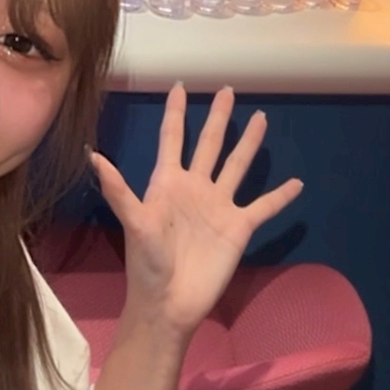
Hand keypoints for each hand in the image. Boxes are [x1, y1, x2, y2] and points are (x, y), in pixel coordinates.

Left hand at [91, 83, 302, 341]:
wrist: (170, 304)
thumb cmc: (148, 263)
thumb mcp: (134, 223)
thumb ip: (118, 189)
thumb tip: (93, 156)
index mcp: (169, 182)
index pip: (172, 138)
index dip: (175, 112)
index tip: (179, 85)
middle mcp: (195, 188)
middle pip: (209, 143)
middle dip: (218, 117)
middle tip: (227, 89)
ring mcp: (219, 206)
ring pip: (237, 165)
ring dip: (249, 143)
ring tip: (261, 117)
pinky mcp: (238, 228)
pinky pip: (263, 207)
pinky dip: (280, 196)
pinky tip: (296, 183)